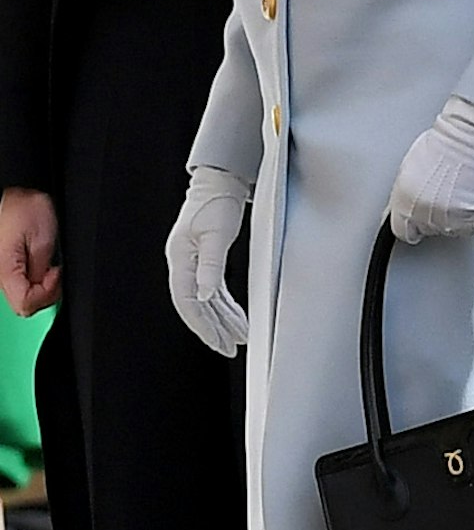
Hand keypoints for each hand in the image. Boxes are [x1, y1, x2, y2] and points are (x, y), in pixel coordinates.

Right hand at [0, 187, 60, 316]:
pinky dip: (32, 281)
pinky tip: (37, 267)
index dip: (47, 293)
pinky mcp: (3, 269)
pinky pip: (19, 286)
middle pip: (22, 305)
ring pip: (21, 297)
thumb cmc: (25, 210)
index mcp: (5, 271)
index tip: (55, 273)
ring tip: (44, 265)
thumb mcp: (43, 241)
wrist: (13, 196)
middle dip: (44, 292)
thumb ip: (41, 272)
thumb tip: (44, 289)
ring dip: (38, 287)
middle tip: (51, 270)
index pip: (26, 305)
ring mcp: (0, 273)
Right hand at [165, 166, 248, 355]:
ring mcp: (194, 262)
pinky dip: (226, 306)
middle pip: (196, 305)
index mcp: (180, 259)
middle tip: (230, 349)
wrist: (222, 179)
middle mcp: (184, 263)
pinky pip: (214, 290)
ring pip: (206, 300)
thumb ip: (211, 267)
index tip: (218, 342)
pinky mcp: (206, 259)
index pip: (187, 301)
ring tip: (238, 339)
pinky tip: (236, 318)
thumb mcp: (217, 235)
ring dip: (222, 320)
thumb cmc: (218, 201)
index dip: (202, 325)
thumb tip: (204, 297)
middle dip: (213, 329)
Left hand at [389, 97, 473, 243]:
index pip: (401, 230)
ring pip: (444, 230)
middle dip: (429, 217)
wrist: (467, 142)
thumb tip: (405, 202)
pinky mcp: (465, 221)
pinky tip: (466, 201)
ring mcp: (443, 220)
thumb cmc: (442, 145)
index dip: (409, 223)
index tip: (414, 218)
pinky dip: (468, 219)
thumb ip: (404, 193)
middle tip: (438, 197)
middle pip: (423, 230)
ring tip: (453, 195)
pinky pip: (465, 229)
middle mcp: (420, 214)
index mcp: (402, 202)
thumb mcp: (408, 168)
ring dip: (448, 218)